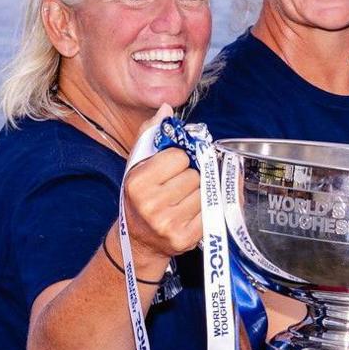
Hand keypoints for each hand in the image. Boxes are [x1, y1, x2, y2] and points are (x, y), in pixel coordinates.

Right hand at [120, 108, 201, 263]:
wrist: (137, 241)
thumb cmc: (140, 198)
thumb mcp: (137, 165)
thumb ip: (151, 135)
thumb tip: (166, 108)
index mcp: (138, 182)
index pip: (179, 156)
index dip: (178, 160)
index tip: (170, 169)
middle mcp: (151, 205)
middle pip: (194, 175)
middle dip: (190, 177)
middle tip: (177, 187)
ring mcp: (168, 224)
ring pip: (205, 193)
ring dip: (200, 193)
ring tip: (183, 200)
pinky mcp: (185, 238)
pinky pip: (211, 212)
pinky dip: (206, 210)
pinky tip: (191, 213)